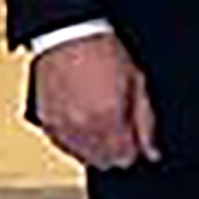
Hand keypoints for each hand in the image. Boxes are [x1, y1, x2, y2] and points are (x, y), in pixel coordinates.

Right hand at [31, 34, 157, 170]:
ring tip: (101, 121)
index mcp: (109, 120)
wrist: (69, 36)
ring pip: (83, 157)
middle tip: (120, 128)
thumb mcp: (137, 83)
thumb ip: (146, 123)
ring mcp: (61, 126)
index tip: (136, 140)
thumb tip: (152, 152)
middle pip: (104, 161)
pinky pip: (63, 146)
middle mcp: (83, 128)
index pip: (125, 159)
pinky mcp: (46, 122)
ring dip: (95, 147)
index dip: (134, 150)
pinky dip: (74, 141)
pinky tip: (83, 122)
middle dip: (116, 150)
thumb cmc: (104, 53)